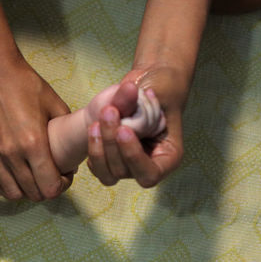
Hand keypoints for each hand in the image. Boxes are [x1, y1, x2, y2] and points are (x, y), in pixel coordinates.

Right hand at [0, 54, 71, 199]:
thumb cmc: (27, 85)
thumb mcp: (56, 105)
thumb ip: (66, 131)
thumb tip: (73, 149)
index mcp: (33, 143)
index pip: (49, 186)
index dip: (62, 186)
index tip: (65, 175)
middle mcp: (12, 154)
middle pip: (33, 193)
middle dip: (47, 190)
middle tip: (53, 177)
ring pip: (12, 193)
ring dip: (27, 191)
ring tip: (34, 178)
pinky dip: (8, 185)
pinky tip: (17, 175)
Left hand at [87, 66, 188, 187]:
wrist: (142, 87)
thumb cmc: (160, 89)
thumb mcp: (157, 89)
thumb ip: (140, 96)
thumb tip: (129, 89)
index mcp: (167, 156)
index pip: (151, 173)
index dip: (133, 156)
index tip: (124, 129)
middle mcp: (147, 165)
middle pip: (124, 172)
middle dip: (112, 143)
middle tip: (108, 111)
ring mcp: (128, 165)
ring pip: (108, 174)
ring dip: (98, 149)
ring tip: (96, 120)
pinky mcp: (111, 159)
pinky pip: (97, 167)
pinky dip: (93, 150)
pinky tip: (93, 128)